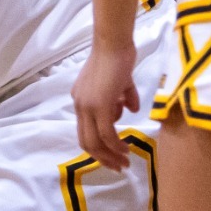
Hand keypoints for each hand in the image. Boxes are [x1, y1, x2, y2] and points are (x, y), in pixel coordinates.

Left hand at [72, 42, 137, 169]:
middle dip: (103, 158)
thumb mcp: (121, 83)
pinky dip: (116, 145)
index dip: (98, 148)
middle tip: (118, 167)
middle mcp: (80, 105)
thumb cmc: (118, 57)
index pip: (85, 131)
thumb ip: (123, 98)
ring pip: (95, 141)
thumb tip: (131, 109)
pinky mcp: (99, 105)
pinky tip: (126, 149)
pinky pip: (107, 133)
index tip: (113, 157)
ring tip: (125, 161)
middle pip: (86, 141)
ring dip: (111, 155)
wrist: (114, 43)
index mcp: (81, 100)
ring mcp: (87, 105)